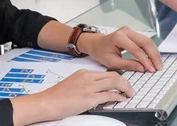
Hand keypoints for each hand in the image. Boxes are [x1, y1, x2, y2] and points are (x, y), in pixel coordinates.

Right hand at [12, 70, 132, 123]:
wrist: (46, 102)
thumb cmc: (57, 96)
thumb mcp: (73, 84)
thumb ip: (85, 84)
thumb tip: (97, 90)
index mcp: (84, 73)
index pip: (106, 73)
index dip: (117, 78)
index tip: (122, 83)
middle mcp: (88, 78)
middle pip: (113, 75)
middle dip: (125, 82)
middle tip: (130, 89)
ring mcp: (89, 87)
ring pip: (114, 82)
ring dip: (125, 88)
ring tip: (129, 94)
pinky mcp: (89, 99)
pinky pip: (109, 95)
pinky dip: (117, 97)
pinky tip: (120, 99)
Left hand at [78, 26, 162, 72]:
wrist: (96, 43)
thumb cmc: (102, 52)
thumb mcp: (112, 62)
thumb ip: (128, 65)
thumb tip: (143, 68)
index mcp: (119, 37)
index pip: (136, 49)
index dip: (145, 60)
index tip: (151, 70)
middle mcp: (126, 31)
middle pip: (145, 42)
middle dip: (153, 56)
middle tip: (159, 68)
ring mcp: (130, 30)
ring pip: (147, 40)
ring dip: (154, 53)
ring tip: (159, 64)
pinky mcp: (133, 33)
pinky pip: (145, 41)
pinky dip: (151, 50)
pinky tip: (154, 58)